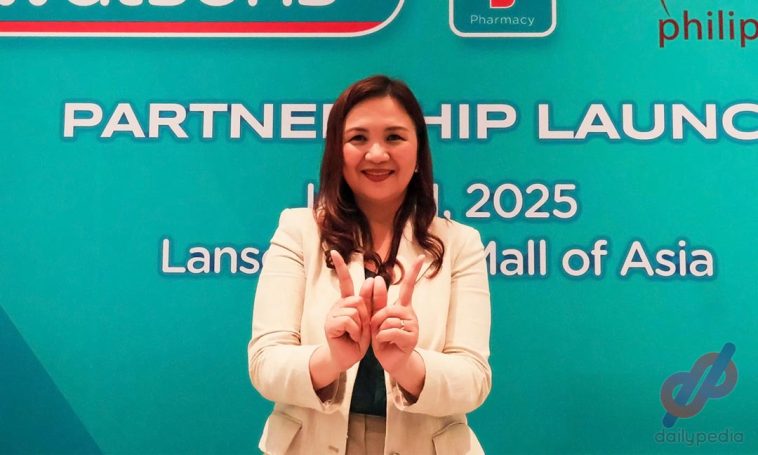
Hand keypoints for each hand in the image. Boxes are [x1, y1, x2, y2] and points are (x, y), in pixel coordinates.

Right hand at [323, 250, 372, 372]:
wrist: (347, 357)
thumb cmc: (358, 338)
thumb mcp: (369, 319)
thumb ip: (372, 301)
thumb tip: (371, 279)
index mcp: (347, 301)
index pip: (344, 280)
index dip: (340, 266)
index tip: (334, 252)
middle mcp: (339, 305)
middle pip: (359, 300)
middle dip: (366, 316)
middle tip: (361, 329)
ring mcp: (333, 314)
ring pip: (356, 311)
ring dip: (361, 326)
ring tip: (355, 335)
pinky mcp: (330, 324)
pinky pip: (350, 321)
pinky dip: (356, 332)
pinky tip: (351, 338)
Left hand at [370, 255, 424, 374]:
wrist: (392, 361)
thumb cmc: (384, 339)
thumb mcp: (376, 319)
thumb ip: (375, 302)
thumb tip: (376, 279)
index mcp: (402, 307)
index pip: (408, 287)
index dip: (413, 272)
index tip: (422, 257)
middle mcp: (410, 313)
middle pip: (387, 309)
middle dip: (376, 321)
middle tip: (377, 331)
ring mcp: (413, 325)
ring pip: (388, 321)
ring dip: (378, 331)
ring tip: (384, 338)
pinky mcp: (411, 337)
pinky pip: (390, 332)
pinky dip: (382, 338)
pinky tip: (386, 343)